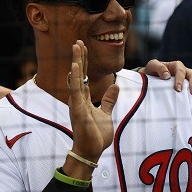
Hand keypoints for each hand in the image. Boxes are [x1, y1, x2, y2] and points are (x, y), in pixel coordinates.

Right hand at [65, 41, 118, 178]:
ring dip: (76, 61)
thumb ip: (109, 100)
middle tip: (78, 41)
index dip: (84, 62)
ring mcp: (77, 103)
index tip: (83, 47)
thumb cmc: (96, 135)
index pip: (84, 76)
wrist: (91, 151)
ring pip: (76, 77)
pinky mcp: (78, 108)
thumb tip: (115, 86)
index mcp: (84, 99)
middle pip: (79, 73)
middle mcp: (78, 98)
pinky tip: (75, 64)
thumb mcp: (106, 114)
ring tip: (76, 46)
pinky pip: (76, 89)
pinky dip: (76, 76)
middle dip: (79, 57)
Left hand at [140, 59, 191, 97]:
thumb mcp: (151, 66)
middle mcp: (183, 71)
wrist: (149, 79)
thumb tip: (167, 75)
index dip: (180, 78)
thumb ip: (158, 67)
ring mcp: (187, 79)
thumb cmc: (150, 72)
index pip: (180, 69)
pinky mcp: (188, 87)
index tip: (177, 89)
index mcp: (175, 66)